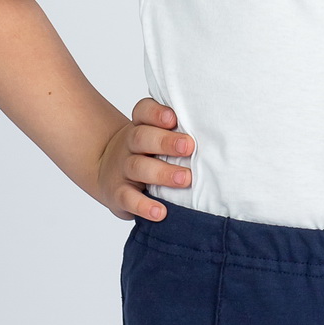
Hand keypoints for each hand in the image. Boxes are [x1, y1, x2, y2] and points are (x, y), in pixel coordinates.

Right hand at [92, 98, 194, 221]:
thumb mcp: (157, 137)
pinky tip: (160, 212)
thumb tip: (217, 141)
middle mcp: (130, 145)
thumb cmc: (147, 152)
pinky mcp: (118, 193)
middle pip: (142, 137)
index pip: (143, 111)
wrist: (106, 170)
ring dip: (162, 173)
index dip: (156, 113)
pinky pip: (128, 198)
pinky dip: (143, 206)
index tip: (174, 119)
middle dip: (166, 142)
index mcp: (141, 126)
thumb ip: (180, 134)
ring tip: (184, 178)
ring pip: (138, 167)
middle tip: (189, 147)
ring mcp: (123, 169)